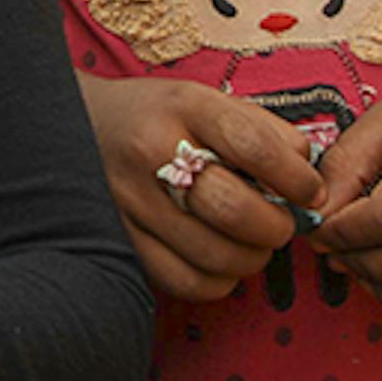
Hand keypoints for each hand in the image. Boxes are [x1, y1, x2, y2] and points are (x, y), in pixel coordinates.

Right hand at [75, 73, 324, 303]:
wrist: (71, 120)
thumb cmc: (154, 114)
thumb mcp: (205, 99)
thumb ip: (261, 129)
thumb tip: (307, 172)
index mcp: (183, 107)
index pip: (254, 147)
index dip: (295, 178)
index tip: (310, 192)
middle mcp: (151, 151)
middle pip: (232, 209)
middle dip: (275, 227)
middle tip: (281, 224)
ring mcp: (130, 200)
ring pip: (212, 254)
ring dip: (251, 258)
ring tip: (253, 244)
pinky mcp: (119, 238)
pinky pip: (182, 281)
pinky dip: (217, 281)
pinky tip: (220, 262)